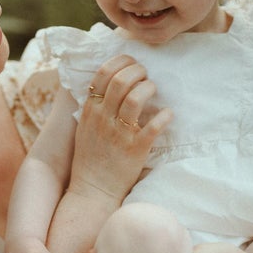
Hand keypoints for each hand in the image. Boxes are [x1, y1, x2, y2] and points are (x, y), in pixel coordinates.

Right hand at [68, 55, 172, 203]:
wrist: (92, 191)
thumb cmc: (90, 158)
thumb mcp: (84, 128)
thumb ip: (94, 107)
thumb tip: (108, 85)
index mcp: (90, 110)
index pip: (102, 73)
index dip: (121, 62)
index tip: (132, 63)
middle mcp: (103, 119)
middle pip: (121, 80)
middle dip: (138, 71)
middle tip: (146, 74)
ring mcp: (119, 134)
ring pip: (136, 98)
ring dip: (149, 88)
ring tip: (153, 89)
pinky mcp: (136, 149)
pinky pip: (154, 126)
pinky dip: (164, 116)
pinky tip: (168, 114)